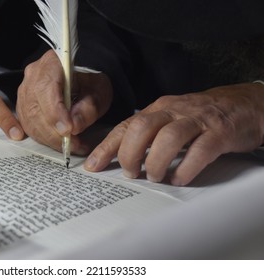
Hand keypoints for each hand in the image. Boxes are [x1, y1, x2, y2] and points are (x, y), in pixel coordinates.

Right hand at [16, 50, 112, 154]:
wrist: (83, 79)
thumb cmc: (90, 82)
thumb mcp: (98, 91)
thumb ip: (88, 108)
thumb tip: (74, 127)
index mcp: (51, 64)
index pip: (46, 90)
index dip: (56, 113)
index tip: (68, 130)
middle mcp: (32, 77)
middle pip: (36, 109)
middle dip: (55, 133)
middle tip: (76, 145)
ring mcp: (25, 92)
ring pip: (31, 122)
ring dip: (51, 139)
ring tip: (73, 146)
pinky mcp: (23, 107)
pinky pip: (29, 127)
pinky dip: (45, 139)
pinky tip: (61, 143)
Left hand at [84, 83, 263, 184]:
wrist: (243, 104)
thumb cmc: (201, 116)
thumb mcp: (170, 118)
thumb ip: (149, 134)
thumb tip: (122, 156)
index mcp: (159, 108)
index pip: (126, 126)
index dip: (107, 146)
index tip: (93, 165)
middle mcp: (174, 111)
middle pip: (142, 128)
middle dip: (130, 154)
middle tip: (131, 173)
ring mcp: (197, 120)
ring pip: (169, 138)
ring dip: (156, 162)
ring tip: (155, 177)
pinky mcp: (219, 132)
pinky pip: (200, 150)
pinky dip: (186, 168)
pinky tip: (179, 179)